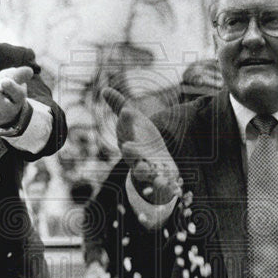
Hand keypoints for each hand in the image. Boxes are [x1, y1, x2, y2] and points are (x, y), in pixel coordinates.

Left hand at [0, 66, 33, 126]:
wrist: (6, 103)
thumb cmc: (9, 87)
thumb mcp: (15, 79)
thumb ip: (19, 74)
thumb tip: (29, 71)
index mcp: (18, 97)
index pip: (17, 94)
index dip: (11, 88)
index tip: (4, 81)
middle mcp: (9, 109)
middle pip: (3, 105)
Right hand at [102, 87, 181, 204]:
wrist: (151, 163)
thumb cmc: (140, 138)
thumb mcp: (133, 121)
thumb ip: (119, 106)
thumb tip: (105, 89)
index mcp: (128, 140)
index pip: (125, 130)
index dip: (125, 121)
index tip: (127, 111)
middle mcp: (134, 157)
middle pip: (131, 155)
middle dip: (131, 151)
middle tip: (128, 146)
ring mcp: (147, 169)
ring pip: (143, 173)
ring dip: (147, 173)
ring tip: (153, 172)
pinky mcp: (160, 179)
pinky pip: (160, 185)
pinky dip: (165, 188)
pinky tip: (172, 186)